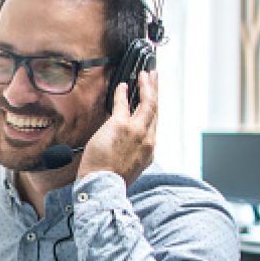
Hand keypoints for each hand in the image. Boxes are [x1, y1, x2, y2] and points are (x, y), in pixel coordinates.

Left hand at [78, 70, 157, 185]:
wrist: (103, 185)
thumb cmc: (111, 180)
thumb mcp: (131, 168)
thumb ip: (135, 153)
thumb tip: (129, 146)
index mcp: (149, 150)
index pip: (155, 124)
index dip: (155, 109)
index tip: (154, 99)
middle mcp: (148, 138)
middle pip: (156, 109)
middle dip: (156, 91)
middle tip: (155, 78)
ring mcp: (136, 130)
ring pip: (148, 103)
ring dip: (147, 86)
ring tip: (147, 74)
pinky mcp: (121, 125)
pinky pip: (124, 103)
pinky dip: (123, 92)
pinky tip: (124, 84)